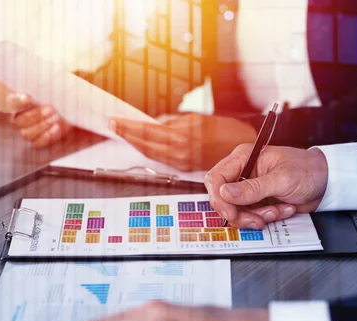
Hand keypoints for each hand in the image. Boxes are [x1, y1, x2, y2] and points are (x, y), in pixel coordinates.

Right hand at [0, 82, 71, 147]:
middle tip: (50, 109)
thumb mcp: (50, 90)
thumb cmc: (55, 98)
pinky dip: (47, 136)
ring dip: (42, 125)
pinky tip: (56, 128)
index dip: (17, 102)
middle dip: (35, 116)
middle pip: (19, 122)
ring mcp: (26, 132)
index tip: (28, 99)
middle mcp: (18, 119)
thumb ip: (42, 84)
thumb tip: (39, 75)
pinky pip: (37, 144)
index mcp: (16, 103)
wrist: (67, 112)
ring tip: (56, 117)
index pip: (10, 103)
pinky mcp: (37, 142)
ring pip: (27, 134)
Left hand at [108, 114, 256, 171]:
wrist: (244, 149)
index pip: (148, 131)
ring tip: (121, 132)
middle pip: (145, 145)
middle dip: (127, 134)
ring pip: (150, 153)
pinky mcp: (184, 167)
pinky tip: (140, 143)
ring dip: (134, 143)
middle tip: (112, 125)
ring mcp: (182, 162)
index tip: (115, 121)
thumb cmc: (226, 130)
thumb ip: (174, 121)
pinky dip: (147, 149)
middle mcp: (181, 153)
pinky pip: (160, 158)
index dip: (129, 127)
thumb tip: (155, 123)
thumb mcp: (198, 118)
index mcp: (184, 137)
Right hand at [205, 145, 328, 228]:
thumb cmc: (307, 171)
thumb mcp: (281, 179)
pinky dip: (264, 218)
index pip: (216, 178)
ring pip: (235, 211)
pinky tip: (282, 210)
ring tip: (276, 211)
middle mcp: (242, 172)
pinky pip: (249, 216)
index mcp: (244, 158)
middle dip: (238, 213)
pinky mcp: (256, 202)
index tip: (231, 213)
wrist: (326, 183)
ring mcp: (248, 189)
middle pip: (222, 198)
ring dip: (255, 217)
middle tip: (257, 219)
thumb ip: (252, 188)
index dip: (219, 198)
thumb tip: (225, 193)